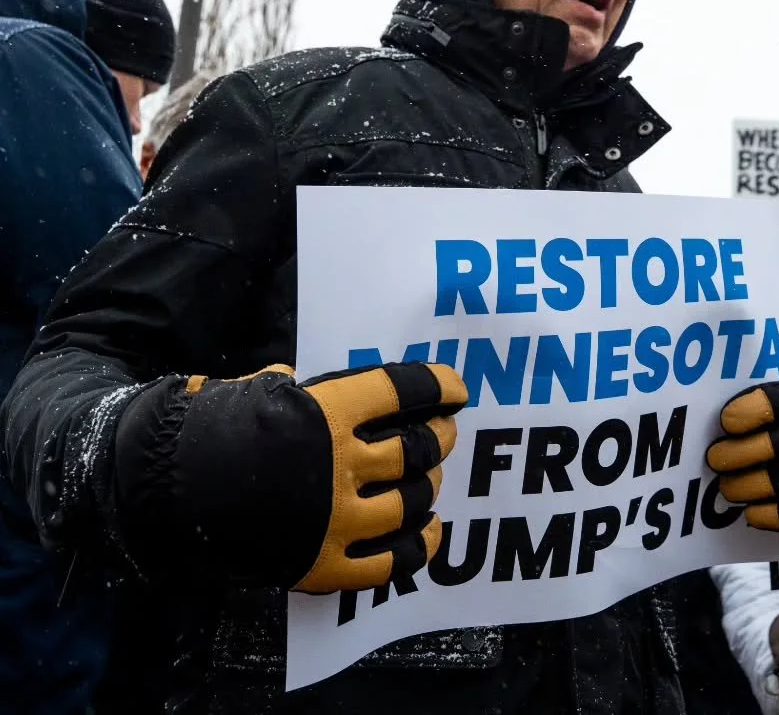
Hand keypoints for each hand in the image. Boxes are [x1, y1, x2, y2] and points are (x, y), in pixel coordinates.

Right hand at [114, 361, 466, 592]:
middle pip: (417, 449)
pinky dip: (418, 546)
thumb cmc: (202, 433)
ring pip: (412, 502)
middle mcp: (342, 464)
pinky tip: (427, 531)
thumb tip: (293, 381)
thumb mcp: (246, 392)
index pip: (404, 390)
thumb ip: (285, 389)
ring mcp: (337, 518)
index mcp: (328, 412)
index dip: (439, 385)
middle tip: (443, 434)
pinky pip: (390, 563)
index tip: (456, 387)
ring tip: (430, 479)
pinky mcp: (324, 564)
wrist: (154, 495)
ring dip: (429, 488)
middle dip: (439, 439)